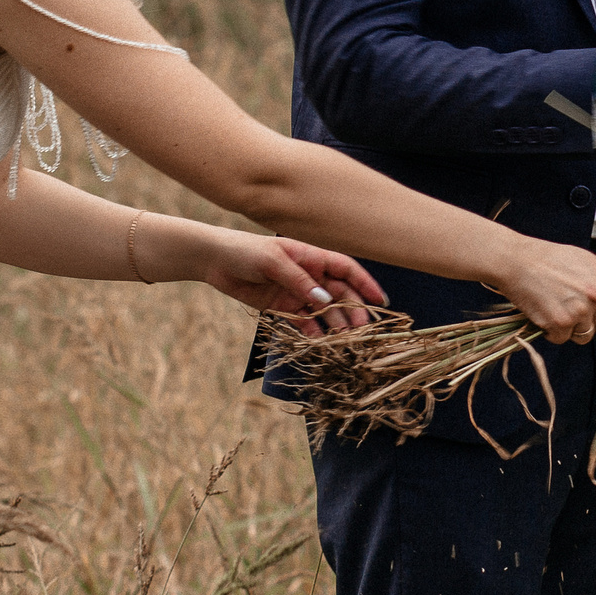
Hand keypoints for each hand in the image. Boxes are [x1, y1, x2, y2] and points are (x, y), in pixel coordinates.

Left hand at [195, 232, 387, 332]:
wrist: (214, 260)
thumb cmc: (246, 251)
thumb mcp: (274, 262)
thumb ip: (300, 281)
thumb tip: (326, 300)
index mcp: (312, 257)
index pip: (347, 270)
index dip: (365, 284)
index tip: (380, 301)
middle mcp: (310, 275)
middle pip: (340, 294)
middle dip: (353, 310)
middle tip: (362, 330)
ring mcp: (297, 292)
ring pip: (323, 310)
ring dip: (335, 324)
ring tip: (344, 341)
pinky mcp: (282, 307)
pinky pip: (302, 321)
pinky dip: (312, 332)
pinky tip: (319, 343)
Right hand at [496, 238, 595, 343]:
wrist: (519, 261)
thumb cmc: (552, 260)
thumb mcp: (588, 262)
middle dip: (591, 321)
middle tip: (572, 305)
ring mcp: (579, 311)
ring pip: (585, 336)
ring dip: (572, 328)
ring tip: (558, 305)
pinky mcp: (559, 323)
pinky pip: (563, 339)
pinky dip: (553, 331)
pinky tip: (546, 311)